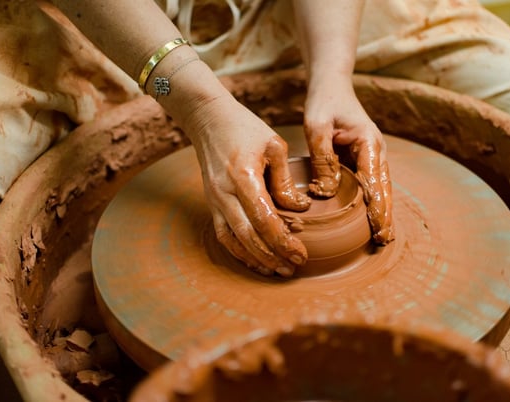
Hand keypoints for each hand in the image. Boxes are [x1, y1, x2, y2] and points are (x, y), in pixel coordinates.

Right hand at [185, 93, 311, 276]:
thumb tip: (300, 209)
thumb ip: (286, 181)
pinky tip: (255, 259)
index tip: (301, 253)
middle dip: (272, 256)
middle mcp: (225, 193)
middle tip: (292, 269)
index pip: (264, 218)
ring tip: (276, 270)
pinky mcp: (211, 203)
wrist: (209, 119)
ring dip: (255, 259)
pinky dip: (239, 251)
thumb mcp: (275, 146)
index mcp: (243, 176)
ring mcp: (214, 200)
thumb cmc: (245, 128)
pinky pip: (223, 234)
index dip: (283, 240)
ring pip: (233, 240)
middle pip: (248, 235)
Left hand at [303, 77, 392, 243]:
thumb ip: (322, 159)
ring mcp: (372, 156)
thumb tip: (326, 192)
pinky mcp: (364, 160)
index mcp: (369, 142)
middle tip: (383, 240)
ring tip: (382, 238)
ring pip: (381, 188)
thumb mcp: (316, 127)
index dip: (377, 205)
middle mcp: (376, 151)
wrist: (331, 86)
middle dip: (385, 214)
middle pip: (384, 188)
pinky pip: (371, 184)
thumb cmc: (323, 104)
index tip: (377, 226)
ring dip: (382, 211)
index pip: (374, 179)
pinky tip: (371, 221)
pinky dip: (374, 202)